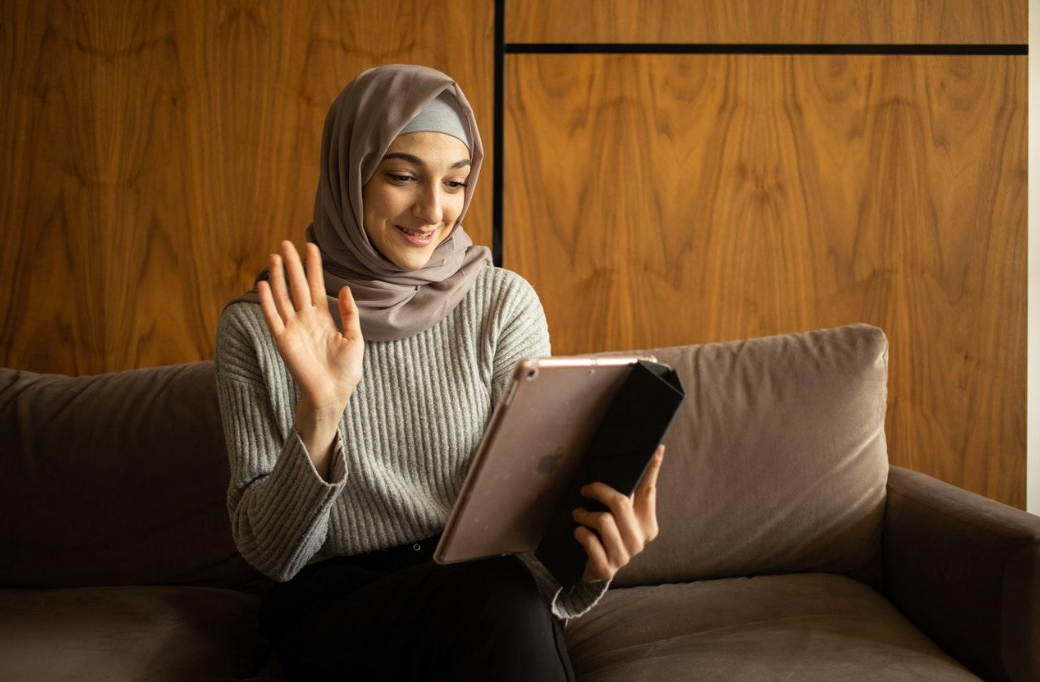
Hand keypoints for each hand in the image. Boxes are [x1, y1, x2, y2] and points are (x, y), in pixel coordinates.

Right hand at [258, 240, 363, 413]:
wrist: (333, 393)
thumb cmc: (346, 370)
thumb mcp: (355, 338)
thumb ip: (350, 313)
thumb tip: (345, 288)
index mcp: (323, 317)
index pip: (316, 285)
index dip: (313, 266)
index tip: (311, 246)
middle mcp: (306, 319)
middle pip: (297, 286)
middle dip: (292, 265)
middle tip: (286, 243)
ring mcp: (293, 328)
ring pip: (283, 297)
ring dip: (277, 277)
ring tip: (274, 257)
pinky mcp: (283, 340)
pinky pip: (273, 317)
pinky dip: (267, 301)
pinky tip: (263, 284)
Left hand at [572, 444, 664, 582]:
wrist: (595, 570)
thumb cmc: (608, 535)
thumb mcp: (620, 517)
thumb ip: (629, 496)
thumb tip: (640, 459)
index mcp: (648, 525)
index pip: (649, 491)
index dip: (652, 470)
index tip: (656, 448)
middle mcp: (640, 541)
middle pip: (620, 503)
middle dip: (599, 491)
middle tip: (585, 489)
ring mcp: (624, 556)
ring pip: (603, 521)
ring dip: (585, 514)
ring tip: (578, 514)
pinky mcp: (606, 568)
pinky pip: (590, 540)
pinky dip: (580, 533)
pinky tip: (578, 532)